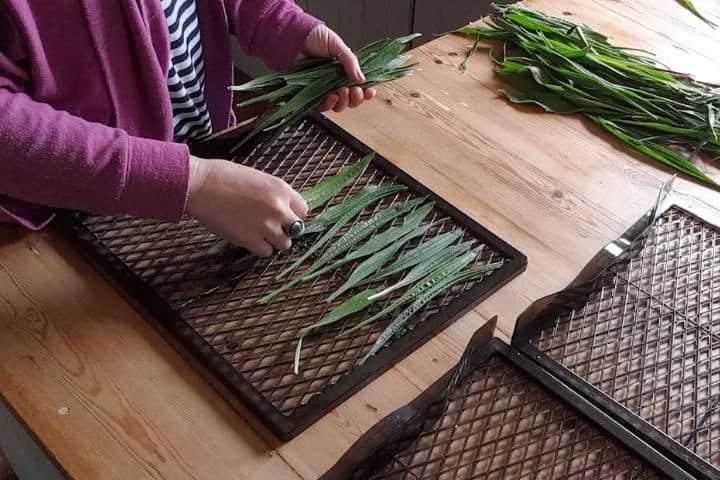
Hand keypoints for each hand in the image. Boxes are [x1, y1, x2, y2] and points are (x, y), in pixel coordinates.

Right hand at [186, 155, 307, 256]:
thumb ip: (274, 194)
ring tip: (259, 233)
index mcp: (281, 189)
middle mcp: (279, 208)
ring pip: (284, 244)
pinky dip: (259, 248)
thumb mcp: (258, 178)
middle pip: (297, 229)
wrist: (200, 185)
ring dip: (274, 241)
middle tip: (272, 227)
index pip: (303, 210)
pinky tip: (249, 238)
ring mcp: (266, 226)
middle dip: (286, 229)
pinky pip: (266, 252)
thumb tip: (283, 208)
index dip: (293, 215)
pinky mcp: (251, 240)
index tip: (284, 217)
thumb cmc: (223, 176)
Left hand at [302, 24, 375, 112]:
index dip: (365, 92)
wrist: (293, 37)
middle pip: (349, 100)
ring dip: (343, 102)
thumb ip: (349, 61)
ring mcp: (321, 89)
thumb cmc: (313, 37)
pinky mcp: (309, 95)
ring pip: (337, 106)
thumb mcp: (336, 45)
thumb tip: (361, 78)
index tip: (370, 91)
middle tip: (355, 91)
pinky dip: (328, 105)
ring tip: (342, 92)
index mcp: (343, 71)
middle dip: (355, 98)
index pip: (357, 87)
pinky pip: (321, 107)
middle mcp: (333, 82)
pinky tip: (331, 97)